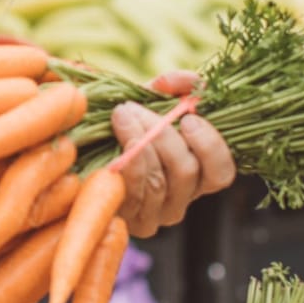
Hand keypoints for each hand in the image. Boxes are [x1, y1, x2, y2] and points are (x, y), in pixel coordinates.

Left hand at [108, 71, 235, 237]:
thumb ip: (176, 87)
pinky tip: (115, 142)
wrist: (82, 152)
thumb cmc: (124, 126)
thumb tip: (192, 81)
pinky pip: (134, 193)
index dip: (210, 146)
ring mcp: (156, 215)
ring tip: (121, 115)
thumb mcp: (151, 101)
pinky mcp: (130, 222)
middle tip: (135, 109)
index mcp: (197, 174)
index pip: (221, 171)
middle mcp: (181, 199)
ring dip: (138, 142)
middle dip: (162, 135)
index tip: (189, 119)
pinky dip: (126, 164)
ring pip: (158, 182)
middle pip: (186, 172)